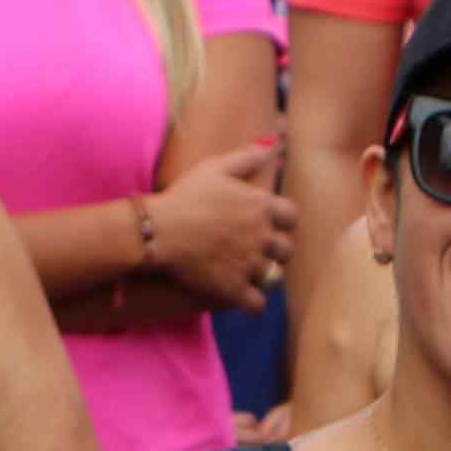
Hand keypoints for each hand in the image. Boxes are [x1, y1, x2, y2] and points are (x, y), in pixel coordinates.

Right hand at [142, 138, 291, 307]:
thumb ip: (247, 158)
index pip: (292, 217)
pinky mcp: (233, 288)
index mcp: (261, 206)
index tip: (268, 226)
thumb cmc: (185, 196)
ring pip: (272, 277)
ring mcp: (249, 264)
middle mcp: (262, 236)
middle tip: (255, 252)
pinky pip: (256, 303)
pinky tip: (242, 298)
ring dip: (262, 276)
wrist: (159, 231)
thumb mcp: (215, 168)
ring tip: (246, 274)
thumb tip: (273, 146)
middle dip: (274, 251)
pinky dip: (252, 303)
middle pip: (286, 250)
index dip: (281, 223)